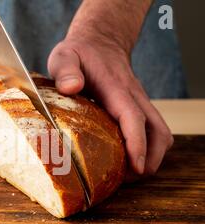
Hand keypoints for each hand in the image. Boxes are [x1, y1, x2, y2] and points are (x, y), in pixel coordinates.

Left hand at [48, 35, 173, 177]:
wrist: (100, 41)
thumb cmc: (80, 52)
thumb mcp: (65, 56)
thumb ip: (66, 70)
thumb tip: (72, 87)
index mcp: (116, 88)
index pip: (133, 118)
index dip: (137, 144)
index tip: (137, 166)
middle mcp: (134, 97)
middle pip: (158, 132)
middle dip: (150, 159)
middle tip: (127, 178)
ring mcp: (139, 103)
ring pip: (160, 133)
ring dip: (152, 156)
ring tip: (128, 173)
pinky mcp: (137, 108)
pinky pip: (152, 131)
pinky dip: (147, 148)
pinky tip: (128, 157)